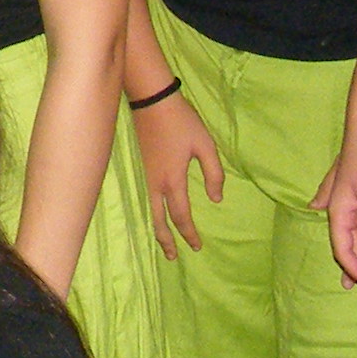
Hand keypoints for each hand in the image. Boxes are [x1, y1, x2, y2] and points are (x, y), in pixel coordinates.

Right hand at [135, 91, 224, 259]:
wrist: (151, 100)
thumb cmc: (181, 122)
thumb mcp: (205, 145)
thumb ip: (214, 174)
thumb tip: (216, 198)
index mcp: (173, 180)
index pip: (181, 215)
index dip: (189, 233)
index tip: (197, 246)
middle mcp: (155, 183)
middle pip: (159, 220)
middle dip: (167, 240)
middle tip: (173, 257)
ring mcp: (144, 176)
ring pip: (148, 211)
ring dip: (155, 230)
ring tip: (162, 244)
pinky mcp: (140, 168)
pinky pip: (144, 200)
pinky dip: (149, 214)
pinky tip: (152, 216)